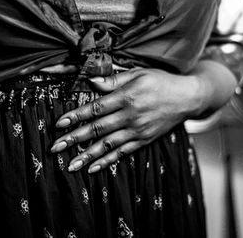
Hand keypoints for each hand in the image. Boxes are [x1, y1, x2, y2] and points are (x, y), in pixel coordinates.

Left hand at [51, 68, 207, 172]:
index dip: (76, 116)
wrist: (187, 98)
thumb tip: (91, 81)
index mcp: (126, 97)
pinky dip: (108, 161)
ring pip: (108, 145)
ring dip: (87, 156)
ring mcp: (138, 130)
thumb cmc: (161, 82)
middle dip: (74, 139)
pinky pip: (123, 153)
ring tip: (70, 165)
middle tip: (55, 148)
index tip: (59, 124)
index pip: (95, 108)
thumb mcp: (139, 73)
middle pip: (97, 129)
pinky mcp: (144, 140)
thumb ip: (114, 79)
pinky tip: (94, 168)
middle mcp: (130, 116)